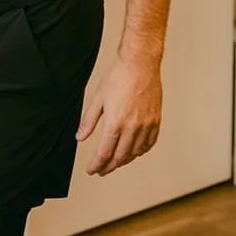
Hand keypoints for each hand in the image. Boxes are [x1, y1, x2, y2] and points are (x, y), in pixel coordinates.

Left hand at [76, 55, 162, 175]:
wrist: (140, 64)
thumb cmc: (119, 77)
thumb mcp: (97, 99)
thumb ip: (88, 121)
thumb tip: (80, 137)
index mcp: (115, 123)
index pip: (104, 153)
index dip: (96, 164)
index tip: (92, 170)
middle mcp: (132, 127)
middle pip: (120, 157)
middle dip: (109, 166)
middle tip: (102, 170)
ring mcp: (146, 125)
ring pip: (135, 153)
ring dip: (124, 161)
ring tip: (116, 162)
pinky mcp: (156, 120)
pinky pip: (149, 143)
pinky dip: (141, 151)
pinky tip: (135, 152)